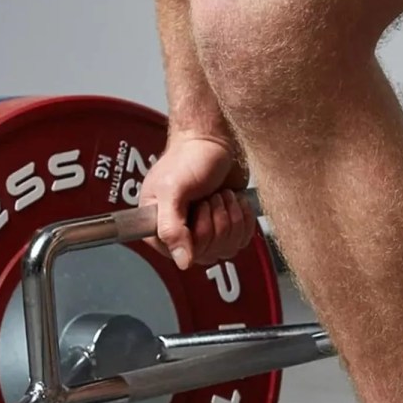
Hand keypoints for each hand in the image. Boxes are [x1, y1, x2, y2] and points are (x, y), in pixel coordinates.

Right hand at [139, 134, 255, 269]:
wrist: (213, 141)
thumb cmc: (188, 158)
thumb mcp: (172, 190)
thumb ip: (170, 227)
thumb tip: (181, 261)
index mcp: (158, 227)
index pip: (182, 255)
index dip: (197, 235)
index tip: (198, 209)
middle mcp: (181, 232)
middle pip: (208, 253)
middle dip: (216, 221)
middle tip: (209, 198)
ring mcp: (206, 231)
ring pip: (227, 248)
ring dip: (230, 217)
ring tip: (221, 196)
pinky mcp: (227, 227)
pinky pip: (241, 240)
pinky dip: (244, 218)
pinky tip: (234, 201)